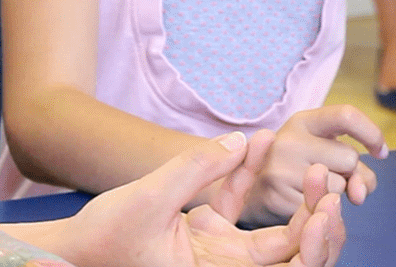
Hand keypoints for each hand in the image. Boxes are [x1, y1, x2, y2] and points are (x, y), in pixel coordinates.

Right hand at [54, 131, 344, 266]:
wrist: (69, 251)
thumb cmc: (102, 238)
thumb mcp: (148, 199)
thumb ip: (195, 167)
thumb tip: (242, 141)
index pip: (289, 264)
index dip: (315, 236)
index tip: (325, 201)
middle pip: (295, 255)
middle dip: (318, 220)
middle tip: (326, 178)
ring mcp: (219, 252)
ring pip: (276, 232)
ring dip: (293, 200)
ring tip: (305, 163)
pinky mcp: (206, 233)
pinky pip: (239, 207)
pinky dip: (250, 179)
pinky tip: (258, 142)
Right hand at [241, 106, 387, 225]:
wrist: (248, 191)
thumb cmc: (296, 167)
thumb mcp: (321, 150)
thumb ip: (354, 166)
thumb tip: (360, 193)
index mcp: (304, 121)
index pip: (347, 115)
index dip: (371, 133)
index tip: (380, 150)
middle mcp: (290, 140)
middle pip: (349, 158)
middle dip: (349, 172)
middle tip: (327, 173)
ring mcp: (281, 169)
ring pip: (340, 187)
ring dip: (335, 194)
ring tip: (309, 187)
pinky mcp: (278, 197)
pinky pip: (321, 207)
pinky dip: (319, 209)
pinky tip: (302, 201)